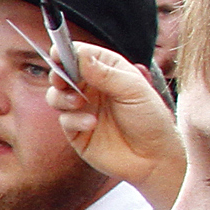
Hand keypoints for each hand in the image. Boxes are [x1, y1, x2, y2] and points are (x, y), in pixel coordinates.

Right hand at [45, 43, 181, 209]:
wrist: (154, 158)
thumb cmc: (150, 119)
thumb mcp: (134, 90)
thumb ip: (106, 73)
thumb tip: (81, 55)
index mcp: (107, 70)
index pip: (81, 55)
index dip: (67, 52)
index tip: (59, 54)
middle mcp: (92, 88)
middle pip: (62, 73)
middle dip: (58, 75)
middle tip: (62, 80)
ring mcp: (83, 109)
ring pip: (56, 96)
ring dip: (62, 96)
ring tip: (78, 102)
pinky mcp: (76, 131)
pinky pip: (65, 120)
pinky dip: (75, 120)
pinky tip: (92, 124)